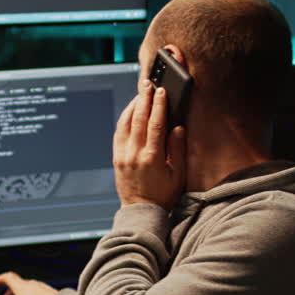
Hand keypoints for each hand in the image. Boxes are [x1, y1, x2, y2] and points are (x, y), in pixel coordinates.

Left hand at [113, 81, 185, 208]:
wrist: (141, 211)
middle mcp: (135, 154)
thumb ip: (177, 149)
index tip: (162, 91)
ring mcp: (123, 155)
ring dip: (133, 105)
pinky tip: (131, 110)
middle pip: (139, 119)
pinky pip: (119, 132)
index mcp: (152, 158)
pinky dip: (125, 118)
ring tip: (140, 92)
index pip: (156, 124)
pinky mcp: (116, 158)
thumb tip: (177, 127)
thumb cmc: (163, 194)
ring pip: (126, 123)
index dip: (159, 105)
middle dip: (144, 98)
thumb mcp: (177, 174)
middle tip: (148, 83)